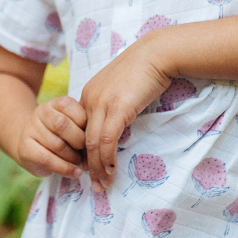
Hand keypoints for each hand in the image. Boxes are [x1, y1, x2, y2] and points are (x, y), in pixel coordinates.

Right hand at [15, 95, 87, 178]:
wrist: (31, 143)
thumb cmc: (60, 135)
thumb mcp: (73, 125)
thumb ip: (84, 127)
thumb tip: (102, 141)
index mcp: (56, 103)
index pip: (73, 108)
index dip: (85, 124)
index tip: (92, 136)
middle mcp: (42, 112)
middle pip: (63, 125)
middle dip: (79, 142)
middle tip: (87, 153)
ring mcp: (31, 129)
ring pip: (57, 144)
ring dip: (73, 158)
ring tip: (80, 163)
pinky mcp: (25, 147)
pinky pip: (47, 159)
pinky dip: (64, 168)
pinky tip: (75, 172)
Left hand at [80, 36, 172, 192]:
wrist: (157, 53)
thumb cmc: (145, 69)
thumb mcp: (122, 88)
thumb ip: (115, 105)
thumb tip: (119, 124)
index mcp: (89, 94)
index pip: (81, 130)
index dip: (85, 152)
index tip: (92, 169)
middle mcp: (90, 99)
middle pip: (82, 140)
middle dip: (88, 166)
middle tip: (94, 185)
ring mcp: (102, 104)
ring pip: (92, 144)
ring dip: (98, 168)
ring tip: (104, 184)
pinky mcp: (117, 109)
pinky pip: (107, 140)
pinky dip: (107, 158)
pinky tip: (112, 170)